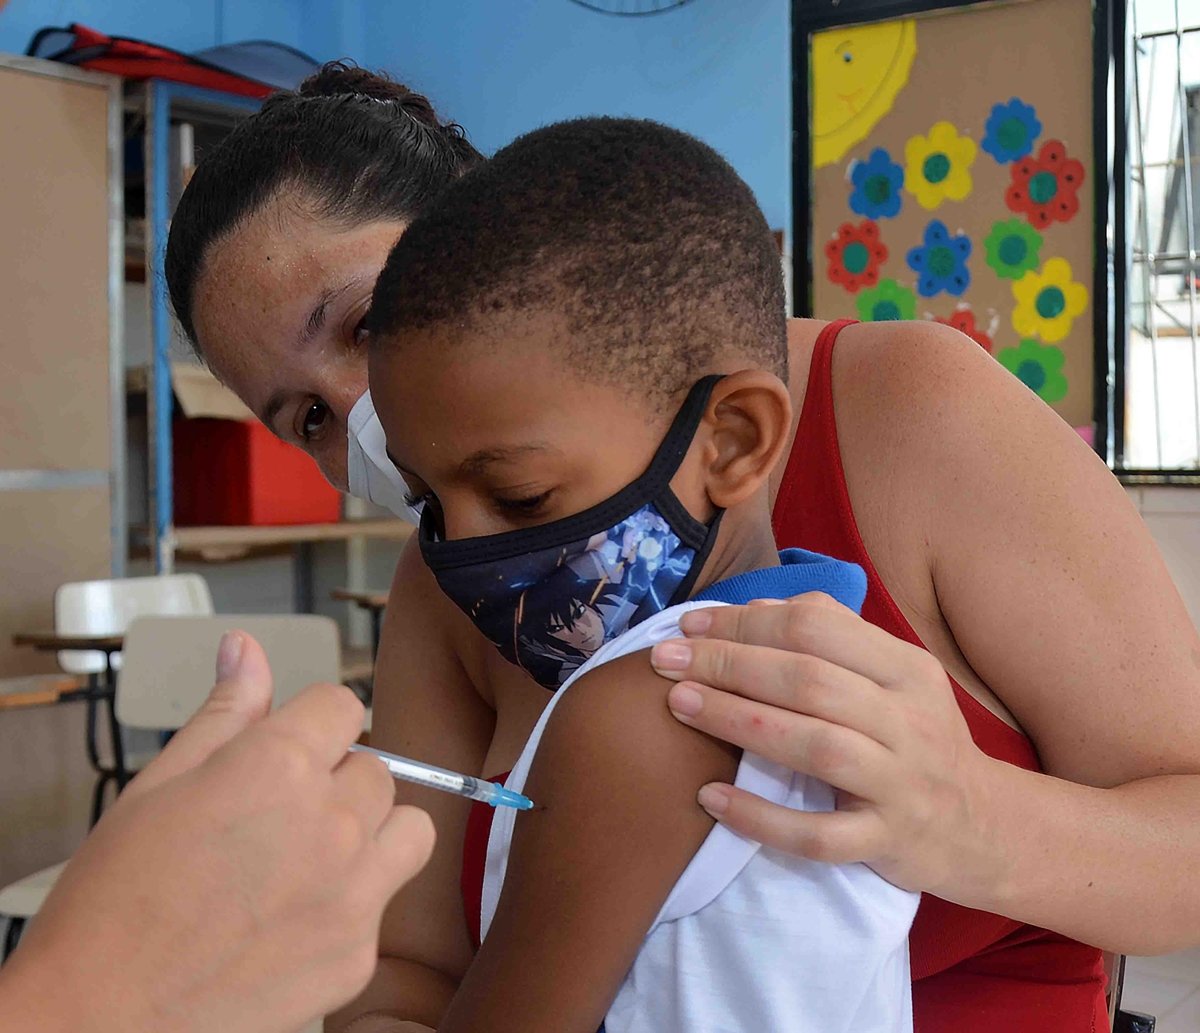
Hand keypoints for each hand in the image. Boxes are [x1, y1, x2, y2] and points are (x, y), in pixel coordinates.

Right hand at [0, 632, 434, 1032]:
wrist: (100, 1019)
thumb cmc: (115, 899)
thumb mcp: (159, 786)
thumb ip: (223, 713)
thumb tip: (245, 647)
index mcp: (279, 765)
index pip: (343, 705)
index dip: (313, 724)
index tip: (290, 749)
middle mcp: (331, 821)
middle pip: (377, 769)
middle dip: (337, 782)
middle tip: (279, 819)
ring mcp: (353, 891)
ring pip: (409, 829)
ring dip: (373, 834)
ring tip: (314, 860)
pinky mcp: (359, 953)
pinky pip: (384, 904)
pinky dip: (352, 907)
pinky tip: (294, 923)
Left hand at [650, 593, 1003, 897]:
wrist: (983, 826)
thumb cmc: (916, 739)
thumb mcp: (895, 678)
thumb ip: (834, 640)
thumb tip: (750, 609)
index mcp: (905, 668)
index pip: (817, 625)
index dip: (746, 620)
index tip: (691, 625)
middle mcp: (908, 720)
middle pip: (809, 680)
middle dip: (728, 663)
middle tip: (667, 659)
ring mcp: (900, 784)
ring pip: (815, 746)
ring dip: (738, 722)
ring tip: (679, 705)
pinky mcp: (887, 842)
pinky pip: (819, 835)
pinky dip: (762, 818)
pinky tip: (711, 799)